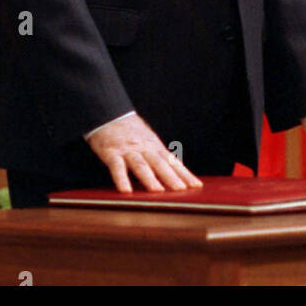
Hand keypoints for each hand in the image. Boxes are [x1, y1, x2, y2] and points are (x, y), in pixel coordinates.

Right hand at [86, 112, 203, 193]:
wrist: (109, 114)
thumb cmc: (131, 133)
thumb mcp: (149, 141)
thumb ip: (160, 158)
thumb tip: (177, 176)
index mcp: (155, 147)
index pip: (173, 162)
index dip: (185, 174)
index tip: (197, 185)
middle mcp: (145, 148)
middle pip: (160, 163)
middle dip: (171, 177)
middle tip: (182, 190)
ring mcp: (129, 150)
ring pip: (140, 165)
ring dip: (149, 178)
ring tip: (158, 191)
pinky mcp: (112, 153)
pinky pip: (117, 167)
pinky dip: (121, 179)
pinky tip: (126, 191)